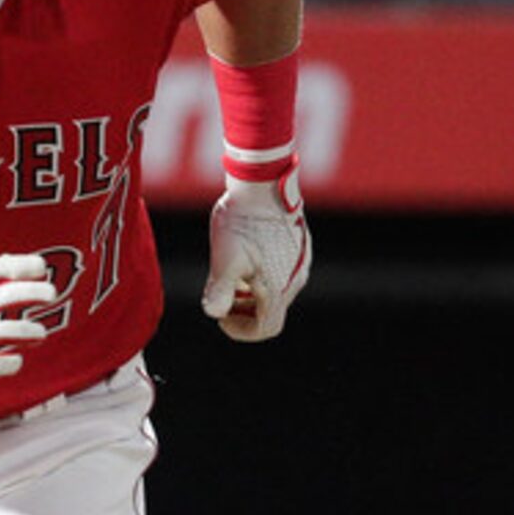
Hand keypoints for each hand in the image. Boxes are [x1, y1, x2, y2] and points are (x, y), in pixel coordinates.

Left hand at [200, 169, 309, 341]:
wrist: (263, 184)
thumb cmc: (242, 221)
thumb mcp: (225, 258)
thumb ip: (220, 290)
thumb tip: (213, 314)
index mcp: (279, 288)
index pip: (265, 329)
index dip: (240, 330)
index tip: (221, 316)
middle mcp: (295, 280)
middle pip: (270, 312)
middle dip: (244, 311)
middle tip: (221, 296)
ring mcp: (300, 263)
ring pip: (276, 291)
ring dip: (252, 294)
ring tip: (230, 276)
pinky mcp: (299, 248)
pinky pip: (282, 272)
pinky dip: (261, 277)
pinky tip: (244, 257)